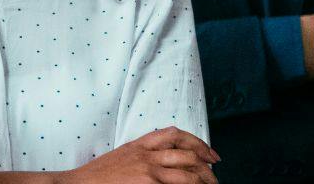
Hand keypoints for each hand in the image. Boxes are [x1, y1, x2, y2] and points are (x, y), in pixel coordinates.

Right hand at [60, 127, 218, 183]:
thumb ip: (143, 153)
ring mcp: (149, 172)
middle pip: (188, 154)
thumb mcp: (122, 155)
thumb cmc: (99, 175)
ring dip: (204, 181)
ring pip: (189, 173)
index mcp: (139, 144)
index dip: (198, 144)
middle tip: (214, 178)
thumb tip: (169, 158)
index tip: (211, 156)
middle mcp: (146, 155)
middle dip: (207, 168)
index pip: (176, 135)